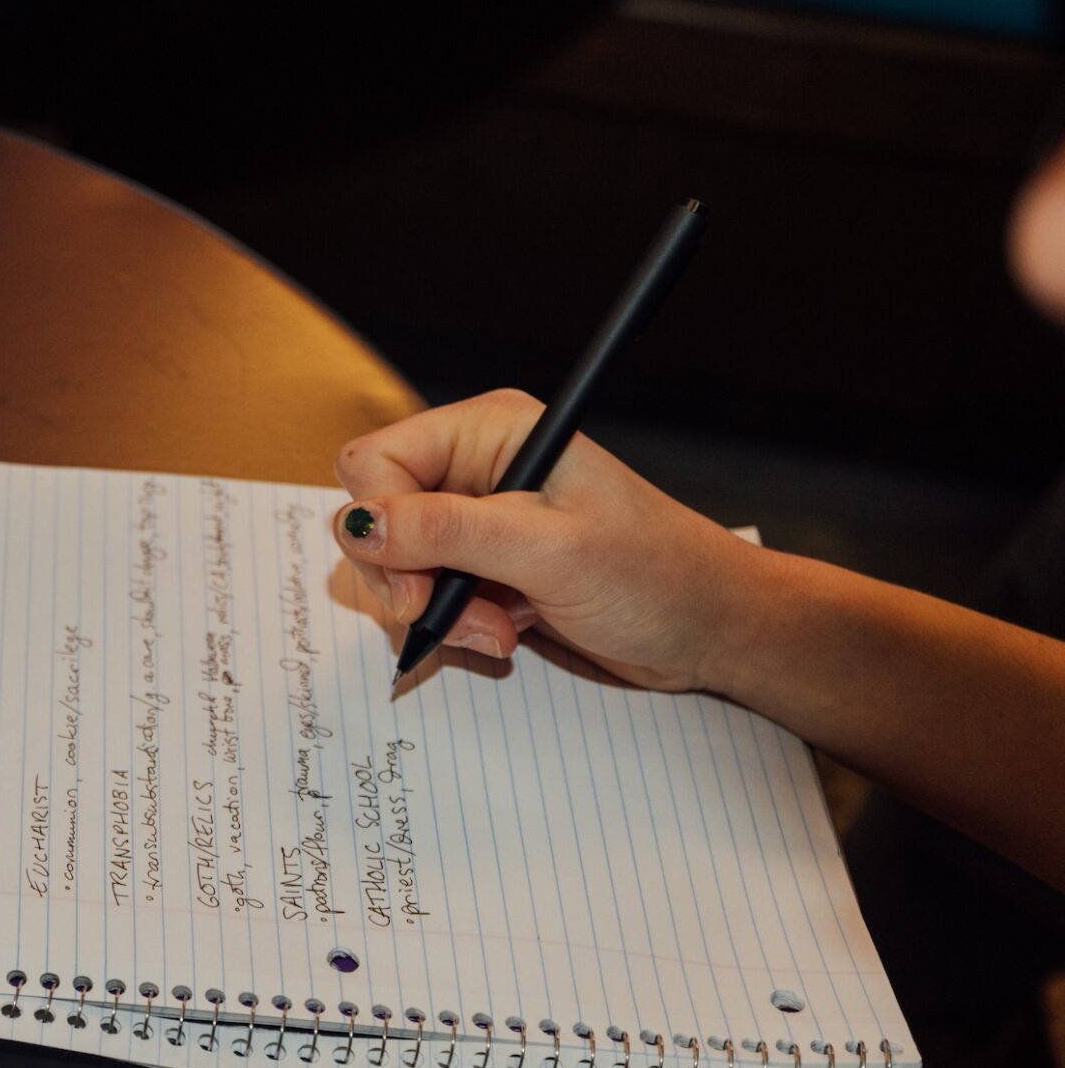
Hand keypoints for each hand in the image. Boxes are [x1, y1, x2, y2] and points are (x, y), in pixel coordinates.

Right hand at [332, 389, 763, 691]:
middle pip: (375, 520)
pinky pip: (426, 599)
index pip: (375, 464)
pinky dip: (454, 628)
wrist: (710, 628)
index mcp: (488, 433)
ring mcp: (476, 523)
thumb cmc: (655, 574)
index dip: (379, 526)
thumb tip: (357, 526)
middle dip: (407, 580)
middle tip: (456, 616)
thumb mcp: (548, 551)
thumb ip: (447, 532)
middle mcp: (473, 470)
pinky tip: (506, 634)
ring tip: (498, 631)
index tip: (416, 586)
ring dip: (435, 613)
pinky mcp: (482, 570)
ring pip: (395, 567)